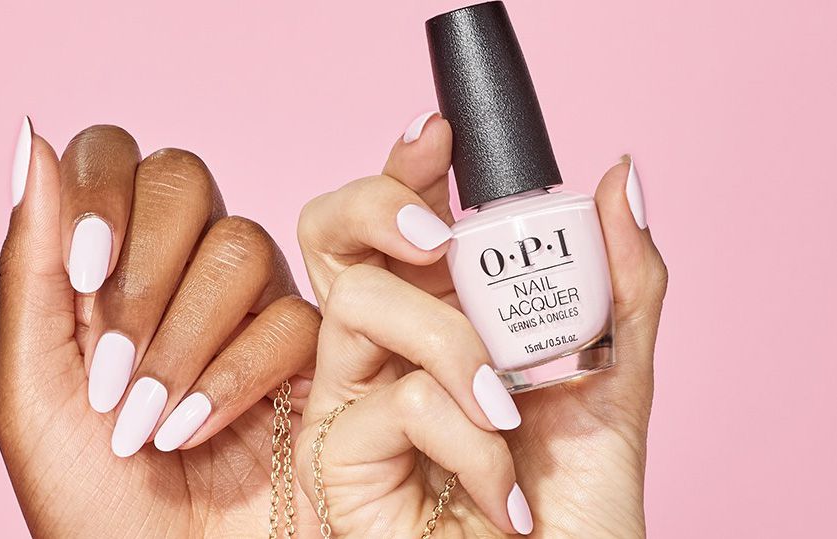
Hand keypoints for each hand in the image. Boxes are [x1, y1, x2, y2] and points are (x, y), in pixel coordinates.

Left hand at [0, 121, 321, 536]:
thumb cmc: (88, 499)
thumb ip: (31, 264)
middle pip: (183, 180)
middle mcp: (178, 270)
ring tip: (150, 420)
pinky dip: (235, 376)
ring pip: (240, 246)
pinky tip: (196, 431)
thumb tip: (29, 137)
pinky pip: (289, 318)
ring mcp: (247, 306)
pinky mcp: (307, 350)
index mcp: (105, 266)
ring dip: (184, 338)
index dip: (104, 192)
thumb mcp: (33, 385)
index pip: (111, 156)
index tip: (85, 272)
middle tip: (117, 367)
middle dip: (145, 273)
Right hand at [295, 113, 666, 536]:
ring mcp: (353, 396)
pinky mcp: (335, 453)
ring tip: (510, 413)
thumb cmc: (573, 500)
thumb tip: (619, 177)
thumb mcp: (611, 374)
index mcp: (440, 312)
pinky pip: (398, 402)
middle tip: (437, 233)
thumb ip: (618, 278)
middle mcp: (386, 345)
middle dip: (378, 203)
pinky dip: (472, 442)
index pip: (399, 218)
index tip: (438, 133)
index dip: (404, 164)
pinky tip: (498, 494)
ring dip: (456, 348)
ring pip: (364, 304)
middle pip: (334, 234)